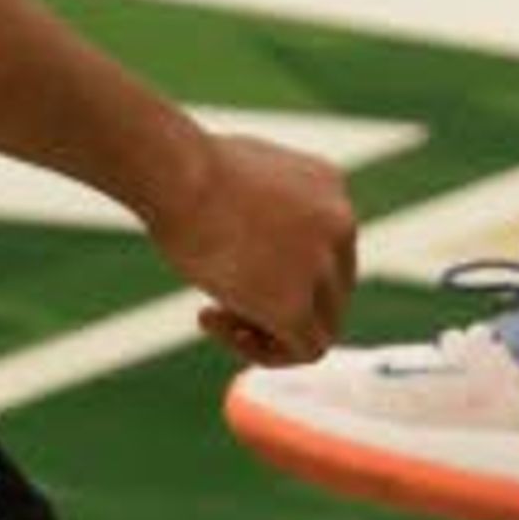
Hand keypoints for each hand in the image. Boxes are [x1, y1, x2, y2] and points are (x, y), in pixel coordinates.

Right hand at [147, 125, 359, 364]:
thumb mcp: (245, 174)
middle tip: (222, 299)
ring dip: (272, 332)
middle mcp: (340, 223)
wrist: (179, 174)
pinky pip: (301, 350)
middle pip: (331, 290)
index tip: (235, 265)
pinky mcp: (296, 306)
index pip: (328, 251)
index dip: (286, 271)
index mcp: (331, 188)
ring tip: (215, 315)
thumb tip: (263, 247)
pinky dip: (261, 351)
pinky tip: (208, 318)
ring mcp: (323, 265)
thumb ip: (269, 210)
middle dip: (281, 303)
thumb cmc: (189, 168)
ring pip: (323, 325)